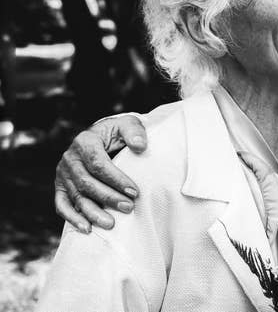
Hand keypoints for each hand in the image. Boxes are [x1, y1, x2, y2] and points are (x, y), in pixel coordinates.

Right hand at [55, 115, 146, 232]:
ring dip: (93, 212)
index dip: (116, 179)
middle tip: (129, 207)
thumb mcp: (128, 125)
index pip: (98, 164)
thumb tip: (140, 146)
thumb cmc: (118, 133)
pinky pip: (62, 204)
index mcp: (85, 141)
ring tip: (111, 224)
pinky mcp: (60, 186)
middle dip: (108, 197)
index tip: (134, 192)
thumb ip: (134, 132)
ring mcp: (63, 173)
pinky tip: (87, 228)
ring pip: (76, 196)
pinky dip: (73, 217)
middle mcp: (70, 158)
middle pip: (87, 182)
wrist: (102, 137)